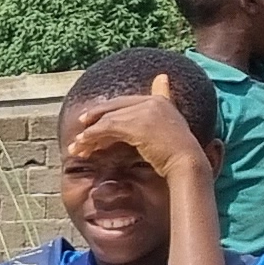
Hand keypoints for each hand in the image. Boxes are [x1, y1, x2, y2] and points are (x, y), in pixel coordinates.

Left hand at [70, 79, 206, 181]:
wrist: (187, 163)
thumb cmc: (178, 155)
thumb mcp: (167, 132)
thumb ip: (154, 121)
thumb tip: (149, 109)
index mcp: (161, 101)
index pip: (126, 102)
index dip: (107, 111)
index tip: (91, 120)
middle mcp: (152, 102)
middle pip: (114, 107)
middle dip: (94, 119)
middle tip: (79, 132)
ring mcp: (145, 111)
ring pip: (107, 118)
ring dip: (89, 134)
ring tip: (76, 147)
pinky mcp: (136, 124)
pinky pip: (106, 127)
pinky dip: (92, 137)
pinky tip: (83, 146)